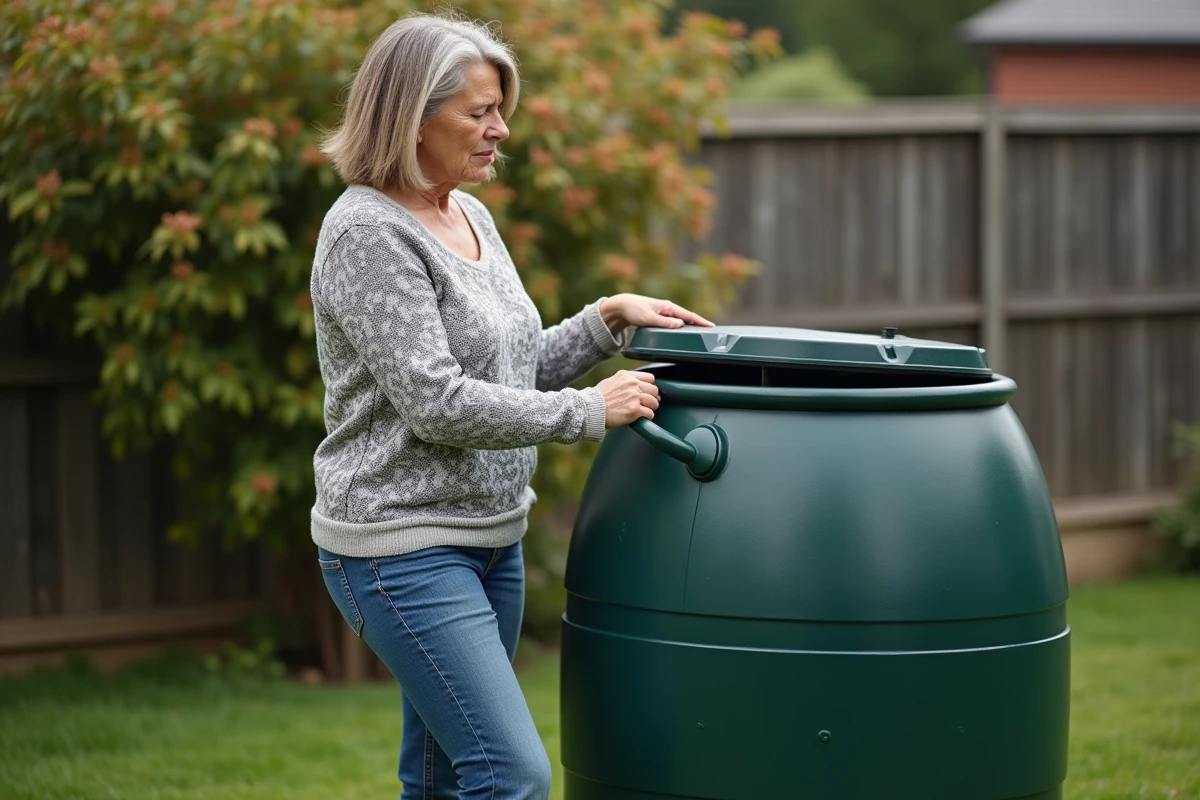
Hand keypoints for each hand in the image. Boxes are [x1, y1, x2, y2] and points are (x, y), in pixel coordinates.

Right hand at [596, 370, 658, 427]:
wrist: (590, 409)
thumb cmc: (597, 398)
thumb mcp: (611, 381)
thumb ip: (624, 381)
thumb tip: (634, 385)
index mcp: (627, 376)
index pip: (650, 378)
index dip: (650, 386)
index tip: (648, 391)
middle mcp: (632, 384)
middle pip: (654, 390)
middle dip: (652, 397)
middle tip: (648, 403)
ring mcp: (634, 397)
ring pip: (654, 402)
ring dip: (651, 407)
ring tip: (645, 411)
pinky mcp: (635, 410)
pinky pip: (650, 413)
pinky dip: (647, 416)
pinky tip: (642, 417)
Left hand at [599, 293, 713, 335]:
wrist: (620, 307)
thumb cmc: (633, 310)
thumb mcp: (648, 318)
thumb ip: (664, 322)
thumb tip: (681, 324)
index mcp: (668, 307)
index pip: (689, 316)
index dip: (701, 322)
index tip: (712, 327)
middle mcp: (668, 309)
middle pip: (688, 319)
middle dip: (700, 325)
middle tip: (712, 333)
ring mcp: (664, 313)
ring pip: (682, 321)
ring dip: (691, 327)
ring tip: (702, 335)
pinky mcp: (659, 318)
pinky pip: (674, 324)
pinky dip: (682, 328)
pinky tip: (684, 333)